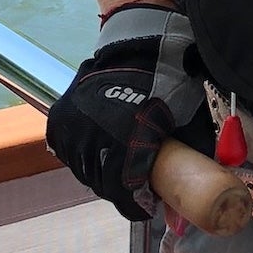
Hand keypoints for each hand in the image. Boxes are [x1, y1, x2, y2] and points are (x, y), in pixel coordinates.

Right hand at [45, 4, 212, 220]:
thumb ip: (191, 162)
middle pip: (101, 182)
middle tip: (136, 185)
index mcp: (125, 138)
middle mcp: (93, 134)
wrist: (141, 47)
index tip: (146, 205)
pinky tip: (101, 148)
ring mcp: (73, 125)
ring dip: (100, 172)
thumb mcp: (189, 124)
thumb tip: (189, 204)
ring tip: (120, 164)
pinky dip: (83, 154)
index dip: (134, 204)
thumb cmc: (169, 84)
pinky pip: (69, 150)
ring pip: (83, 168)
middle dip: (119, 189)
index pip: (121, 191)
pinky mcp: (61, 117)